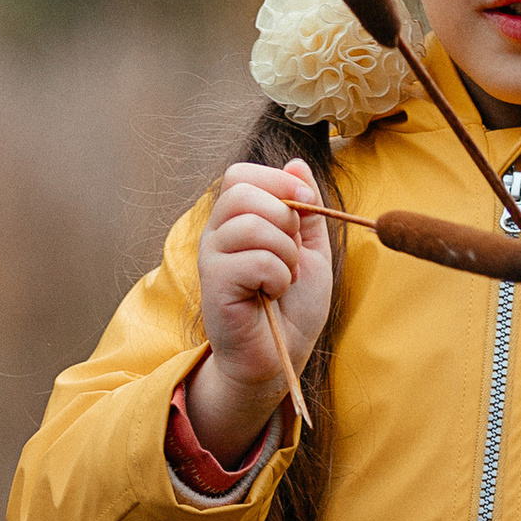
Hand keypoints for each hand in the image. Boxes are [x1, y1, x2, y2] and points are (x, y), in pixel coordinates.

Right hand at [188, 158, 333, 460]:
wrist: (280, 357)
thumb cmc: (292, 307)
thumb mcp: (310, 249)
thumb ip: (305, 208)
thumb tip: (297, 163)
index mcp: (236, 220)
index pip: (240, 174)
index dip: (278, 181)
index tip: (307, 206)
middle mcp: (216, 234)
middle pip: (240, 190)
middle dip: (283, 217)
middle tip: (290, 254)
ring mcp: (211, 258)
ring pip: (252, 224)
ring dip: (285, 254)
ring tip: (283, 280)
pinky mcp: (213, 285)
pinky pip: (255, 260)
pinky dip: (278, 277)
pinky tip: (271, 296)